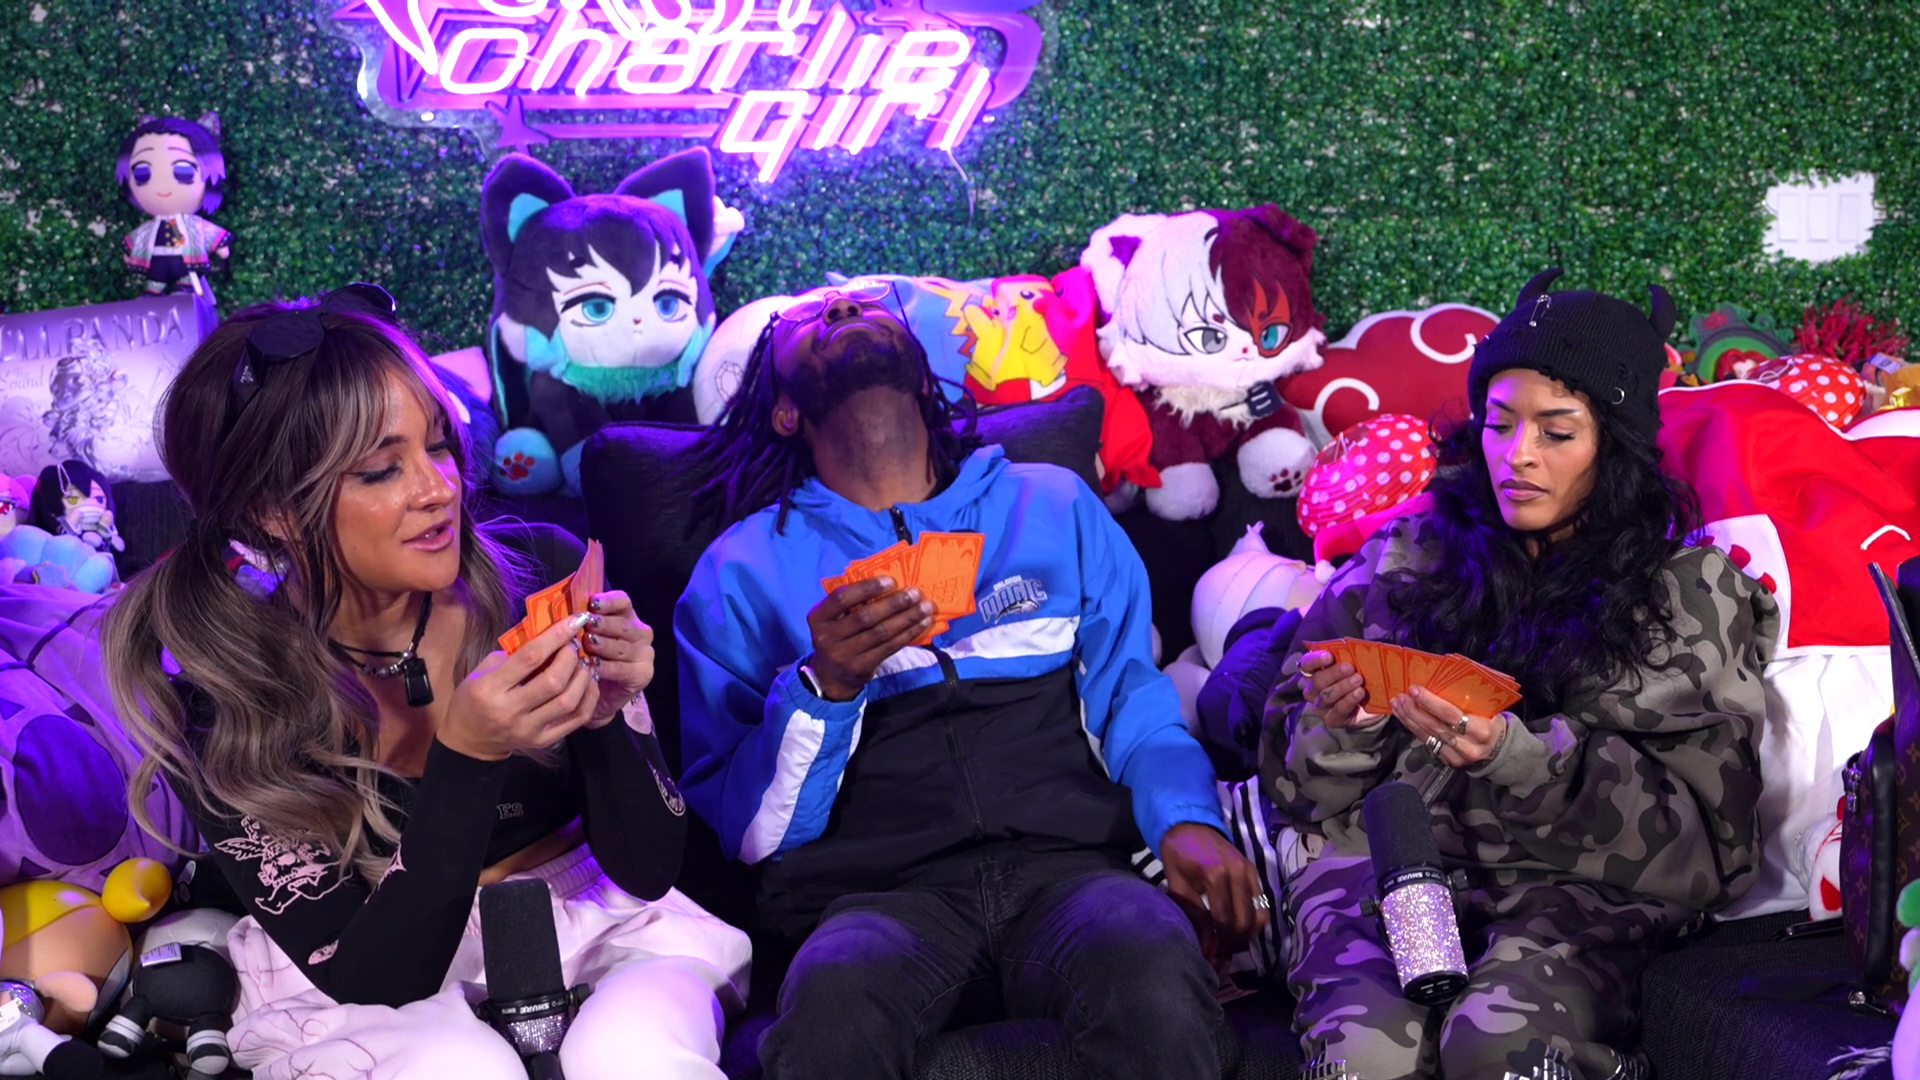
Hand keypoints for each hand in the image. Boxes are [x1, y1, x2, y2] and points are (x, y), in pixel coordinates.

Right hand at [441, 612, 596, 760]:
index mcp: (490, 688)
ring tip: (584, 663)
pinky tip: (588, 683)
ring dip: (583, 677)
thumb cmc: (474, 698)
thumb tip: (547, 633)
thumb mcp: (482, 670)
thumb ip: (513, 653)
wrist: (469, 740)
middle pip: (553, 681)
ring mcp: (528, 729)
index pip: (530, 658)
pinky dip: (589, 697)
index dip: (556, 636)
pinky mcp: (543, 741)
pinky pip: (576, 719)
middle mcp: (510, 711)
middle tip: (574, 645)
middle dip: (571, 657)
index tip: (574, 620)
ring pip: (569, 701)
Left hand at [580, 590, 653, 728]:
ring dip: (604, 645)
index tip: (592, 603)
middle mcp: (640, 633)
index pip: (623, 602)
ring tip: (587, 644)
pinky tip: (592, 666)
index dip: (609, 601)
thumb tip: (569, 613)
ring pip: (623, 647)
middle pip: (623, 624)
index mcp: (627, 617)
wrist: (594, 695)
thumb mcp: (583, 637)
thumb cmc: (587, 659)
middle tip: (587, 625)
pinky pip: (623, 668)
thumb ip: (581, 624)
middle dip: (604, 624)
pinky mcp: (643, 674)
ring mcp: (645, 654)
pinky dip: (607, 667)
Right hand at [805, 577, 933, 701]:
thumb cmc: (838, 635)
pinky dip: (908, 634)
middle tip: (915, 593)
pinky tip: (922, 623)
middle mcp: (827, 637)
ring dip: (907, 618)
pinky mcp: (861, 668)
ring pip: (881, 633)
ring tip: (926, 607)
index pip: (841, 598)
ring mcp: (844, 655)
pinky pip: (890, 647)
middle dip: (894, 603)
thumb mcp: (832, 619)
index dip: (867, 588)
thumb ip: (850, 603)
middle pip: (865, 617)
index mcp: (818, 618)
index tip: (891, 581)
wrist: (831, 676)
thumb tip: (889, 583)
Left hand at [1160, 823, 1270, 955]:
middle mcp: (1238, 874)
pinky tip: (1239, 927)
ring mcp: (1250, 871)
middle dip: (1233, 944)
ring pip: (1258, 915)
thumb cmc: (1178, 854)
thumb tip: (1205, 944)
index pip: (1223, 920)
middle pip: (1244, 921)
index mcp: (1215, 876)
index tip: (1210, 958)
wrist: (1191, 825)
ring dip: (1246, 934)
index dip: (1218, 943)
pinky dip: (1253, 919)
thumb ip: (1192, 913)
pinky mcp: (1255, 871)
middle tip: (1221, 956)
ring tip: (1230, 943)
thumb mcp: (1177, 883)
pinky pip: (1262, 902)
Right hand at [1297, 650, 1372, 729]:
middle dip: (1334, 673)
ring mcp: (1320, 706)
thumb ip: (1349, 657)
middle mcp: (1312, 690)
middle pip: (1317, 681)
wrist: (1368, 706)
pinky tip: (1359, 693)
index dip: (1315, 660)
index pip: (1307, 664)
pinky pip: (1338, 709)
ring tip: (1359, 679)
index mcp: (1314, 672)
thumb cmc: (1356, 679)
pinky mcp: (1331, 719)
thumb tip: (1356, 649)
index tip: (1329, 656)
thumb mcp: (1353, 666)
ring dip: (1343, 686)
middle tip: (1350, 667)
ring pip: (1326, 696)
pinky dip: (1349, 700)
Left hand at [1390, 687, 1501, 768]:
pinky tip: (1404, 717)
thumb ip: (1468, 700)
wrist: (1499, 751)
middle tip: (1401, 697)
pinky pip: (1427, 743)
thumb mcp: (1488, 710)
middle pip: (1435, 727)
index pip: (1451, 715)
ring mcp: (1457, 757)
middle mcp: (1469, 747)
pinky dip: (1413, 729)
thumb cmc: (1492, 723)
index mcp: (1482, 730)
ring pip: (1428, 736)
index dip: (1430, 702)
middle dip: (1414, 710)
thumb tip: (1439, 680)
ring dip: (1409, 719)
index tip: (1415, 690)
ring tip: (1397, 705)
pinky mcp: (1447, 761)